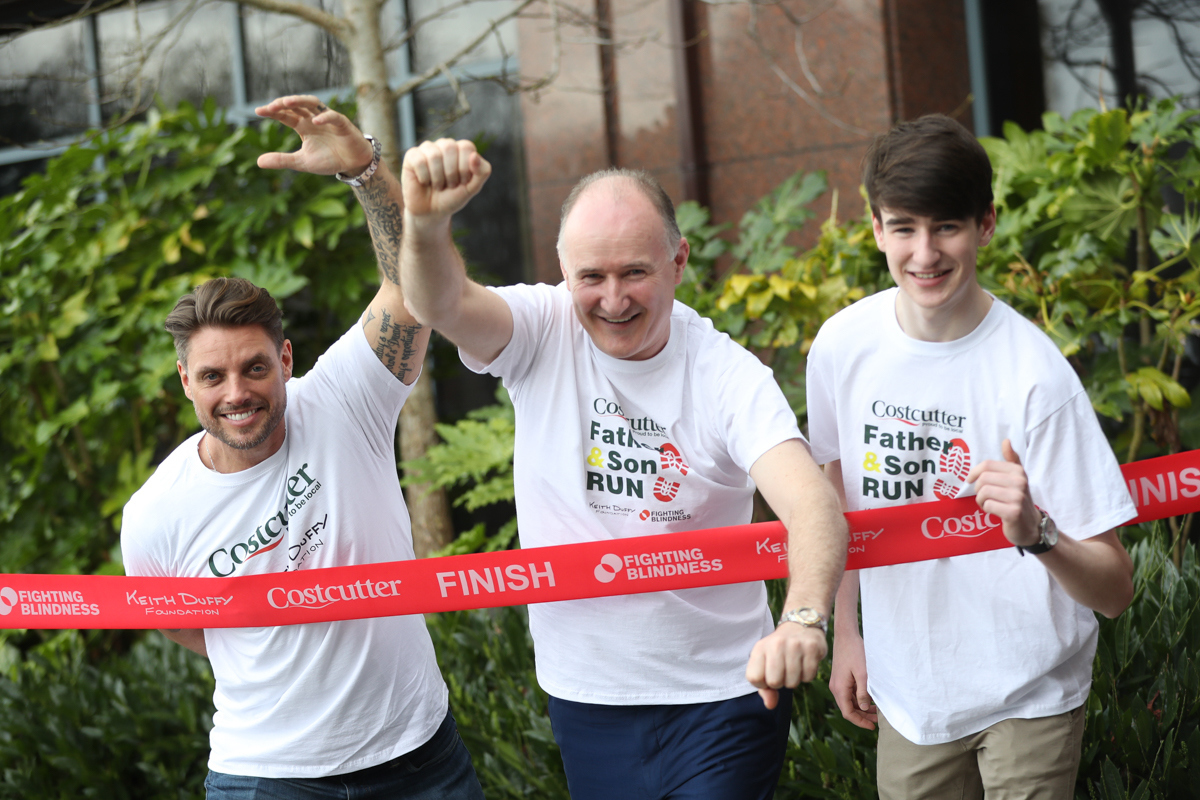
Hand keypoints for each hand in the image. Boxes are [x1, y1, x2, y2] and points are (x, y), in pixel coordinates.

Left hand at [255, 95, 374, 175]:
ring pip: (313, 103)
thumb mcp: (302, 162)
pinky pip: (334, 117)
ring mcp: (328, 120)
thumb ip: (282, 160)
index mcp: (303, 126)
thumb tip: (258, 162)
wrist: (353, 164)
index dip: (273, 111)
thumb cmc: (329, 160)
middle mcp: (313, 119)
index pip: (286, 114)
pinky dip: (325, 117)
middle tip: (270, 106)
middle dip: (283, 103)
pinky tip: (315, 121)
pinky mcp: (343, 125)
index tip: (258, 111)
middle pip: (297, 105)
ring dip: (300, 101)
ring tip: (287, 102)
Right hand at [401, 138, 491, 222]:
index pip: (466, 147)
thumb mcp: (472, 188)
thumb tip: (474, 155)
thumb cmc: (452, 198)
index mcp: (461, 149)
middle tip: (449, 185)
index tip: (462, 182)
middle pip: (449, 147)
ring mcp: (427, 149)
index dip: (465, 168)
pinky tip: (424, 182)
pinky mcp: (412, 156)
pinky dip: (424, 177)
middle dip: (451, 173)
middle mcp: (444, 145)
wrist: (432, 212)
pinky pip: (419, 161)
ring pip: (434, 155)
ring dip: (438, 177)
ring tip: (438, 185)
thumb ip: (482, 172)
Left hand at [746, 622, 827, 708]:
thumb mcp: (765, 664)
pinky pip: (808, 677)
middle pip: (774, 682)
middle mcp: (776, 644)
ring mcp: (795, 645)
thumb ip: (764, 688)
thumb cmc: (779, 651)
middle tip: (784, 671)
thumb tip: (770, 705)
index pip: (754, 678)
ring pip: (792, 682)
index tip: (768, 674)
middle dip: (780, 682)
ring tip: (794, 666)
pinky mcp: (812, 647)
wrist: (801, 626)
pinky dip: (807, 675)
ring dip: (795, 680)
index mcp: (760, 648)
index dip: (762, 683)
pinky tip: (805, 663)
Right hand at [830, 630, 875, 728]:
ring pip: (849, 702)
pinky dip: (859, 699)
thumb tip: (864, 708)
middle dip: (862, 716)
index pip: (848, 713)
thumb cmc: (855, 652)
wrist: (846, 635)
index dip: (860, 722)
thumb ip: (863, 692)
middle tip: (878, 720)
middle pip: (848, 709)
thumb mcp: (862, 673)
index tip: (872, 727)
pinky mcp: (841, 678)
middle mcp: (836, 688)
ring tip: (876, 711)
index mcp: (839, 688)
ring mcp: (838, 683)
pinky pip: (849, 694)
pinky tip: (870, 699)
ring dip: (861, 708)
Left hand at [965, 439, 1041, 546]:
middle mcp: (1020, 482)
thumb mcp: (1017, 477)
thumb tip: (1006, 440)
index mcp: (1018, 471)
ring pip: (983, 492)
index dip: (974, 472)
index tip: (970, 479)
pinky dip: (987, 509)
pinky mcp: (1013, 512)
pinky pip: (988, 505)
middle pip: (983, 479)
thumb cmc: (1018, 498)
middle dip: (978, 489)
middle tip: (984, 496)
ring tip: (989, 503)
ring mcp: (1018, 497)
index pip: (987, 465)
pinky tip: (995, 512)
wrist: (1030, 525)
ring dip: (981, 500)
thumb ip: (1011, 459)